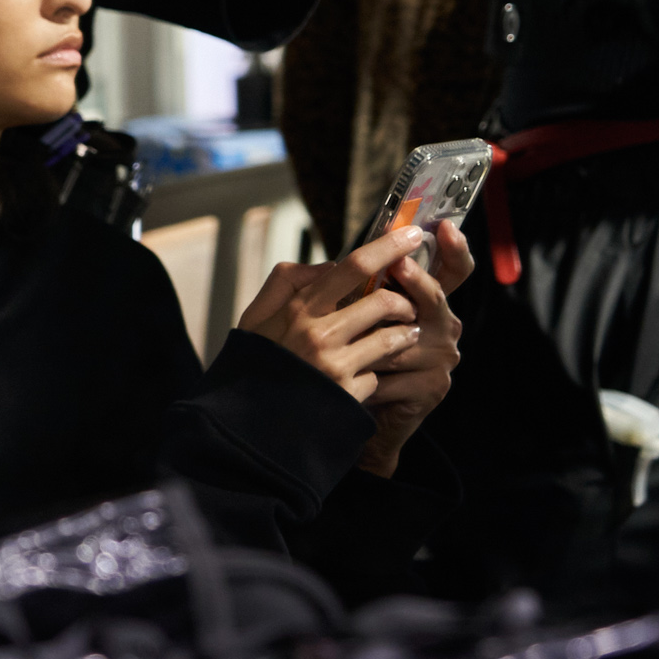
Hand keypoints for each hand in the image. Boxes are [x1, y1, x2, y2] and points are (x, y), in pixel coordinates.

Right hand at [234, 225, 428, 403]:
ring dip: (404, 334)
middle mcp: (319, 335)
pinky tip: (373, 374)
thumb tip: (327, 266)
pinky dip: (378, 372)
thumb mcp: (256, 317)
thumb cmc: (255, 363)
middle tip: (409, 304)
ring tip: (405, 334)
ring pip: (390, 338)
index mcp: (299, 309)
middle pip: (382, 301)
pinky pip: (378, 375)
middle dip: (404, 300)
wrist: (247, 424)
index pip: (352, 267)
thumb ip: (286, 282)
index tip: (411, 233)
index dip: (387, 247)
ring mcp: (335, 367)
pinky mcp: (347, 396)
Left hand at [359, 221, 473, 475]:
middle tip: (400, 266)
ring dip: (369, 344)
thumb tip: (352, 254)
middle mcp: (445, 326)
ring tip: (343, 349)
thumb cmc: (358, 354)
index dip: (455, 248)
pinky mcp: (433, 388)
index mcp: (430, 302)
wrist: (360, 411)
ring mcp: (443, 358)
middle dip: (416, 282)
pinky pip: (395, 375)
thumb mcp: (361, 315)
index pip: (454, 270)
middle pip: (435, 297)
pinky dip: (367, 379)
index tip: (444, 227)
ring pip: (404, 339)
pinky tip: (351, 385)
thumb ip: (366, 286)